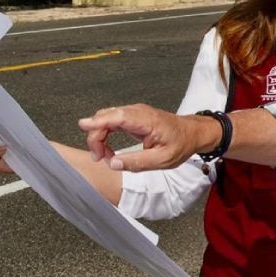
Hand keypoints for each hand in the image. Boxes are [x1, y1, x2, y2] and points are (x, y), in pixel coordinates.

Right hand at [78, 104, 214, 171]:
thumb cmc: (180, 144)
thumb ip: (137, 162)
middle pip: (106, 117)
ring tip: (105, 157)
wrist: (192, 133)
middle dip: (96, 136)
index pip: (117, 117)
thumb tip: (114, 164)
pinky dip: (105, 134)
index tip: (83, 126)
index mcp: (146, 120)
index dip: (98, 121)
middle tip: (100, 158)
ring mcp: (134, 113)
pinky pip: (112, 122)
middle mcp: (138, 112)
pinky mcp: (132, 117)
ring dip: (99, 137)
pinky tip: (109, 150)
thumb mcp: (162, 160)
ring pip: (106, 119)